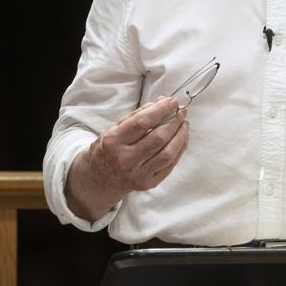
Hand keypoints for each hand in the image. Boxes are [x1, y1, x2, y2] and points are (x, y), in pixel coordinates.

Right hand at [65, 96, 189, 221]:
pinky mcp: (147, 183)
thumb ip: (138, 115)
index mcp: (113, 141)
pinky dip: (179, 149)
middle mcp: (125, 159)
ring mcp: (137, 174)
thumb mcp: (115, 128)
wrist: (100, 179)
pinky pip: (169, 165)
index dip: (161, 110)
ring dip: (180, 136)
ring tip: (184, 124)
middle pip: (158, 138)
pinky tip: (181, 139)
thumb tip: (163, 102)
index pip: (142, 122)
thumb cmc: (109, 148)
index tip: (172, 101)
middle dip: (174, 122)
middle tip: (182, 112)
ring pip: (167, 153)